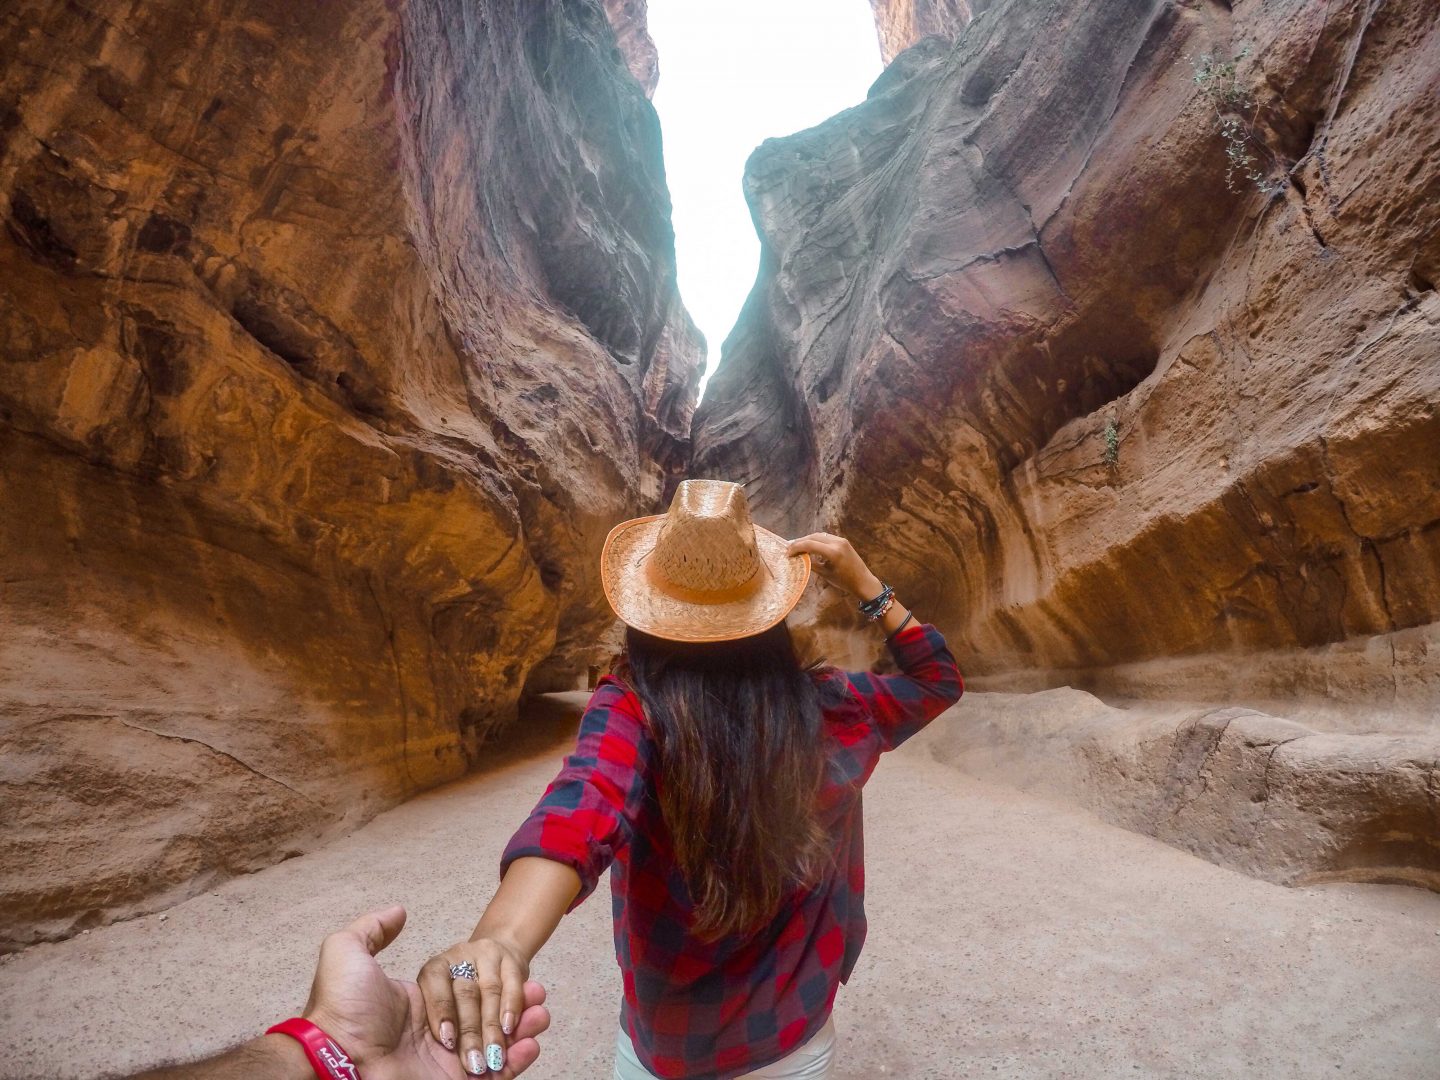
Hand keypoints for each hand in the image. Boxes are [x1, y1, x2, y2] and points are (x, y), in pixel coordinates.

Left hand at [304, 908, 547, 1079]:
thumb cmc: (344, 1007)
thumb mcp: (346, 953)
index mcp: (421, 1006)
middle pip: (489, 1016)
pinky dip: (518, 1060)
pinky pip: (496, 1075)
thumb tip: (399, 911)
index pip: (469, 991)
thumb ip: (372, 929)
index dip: (495, 983)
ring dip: (524, 1028)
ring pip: (497, 1044)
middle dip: (516, 1004)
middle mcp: (438, 1034)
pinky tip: (531, 1042)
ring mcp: (448, 1063)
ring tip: (541, 1014)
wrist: (339, 1059)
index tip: (517, 971)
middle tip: (537, 993)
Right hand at [787, 532, 884, 599]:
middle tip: (789, 548)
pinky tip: (810, 547)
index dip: (796, 547)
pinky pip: (826, 538)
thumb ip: (811, 564)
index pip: (809, 544)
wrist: (863, 581)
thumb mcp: (825, 574)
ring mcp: (841, 540)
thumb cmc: (844, 582)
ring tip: (797, 547)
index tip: (787, 553)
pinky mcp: (843, 541)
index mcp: (833, 552)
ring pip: (819, 535)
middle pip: (813, 537)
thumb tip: (799, 558)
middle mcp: (837, 543)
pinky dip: (816, 540)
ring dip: (807, 540)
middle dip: (800, 542)